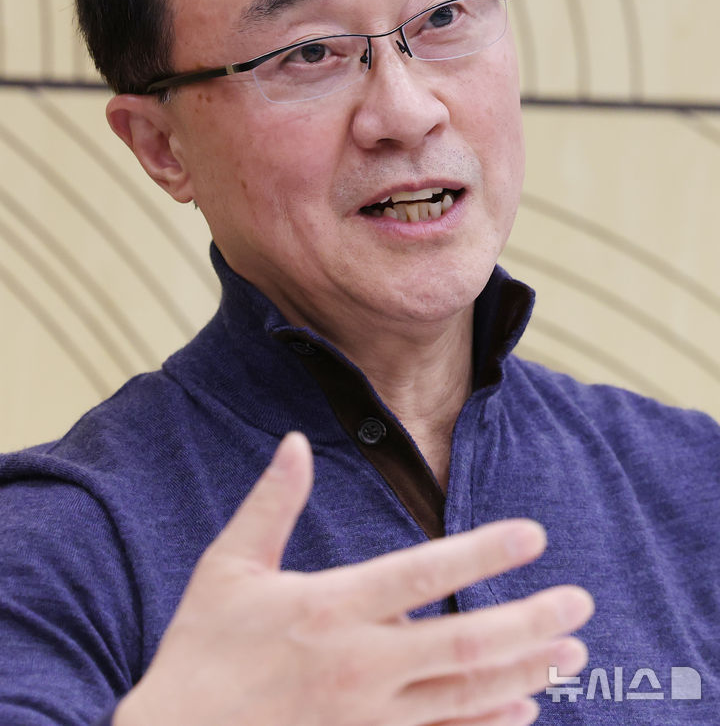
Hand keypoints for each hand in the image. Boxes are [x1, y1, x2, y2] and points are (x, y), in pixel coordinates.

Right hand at [116, 433, 591, 725]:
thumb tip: (293, 441)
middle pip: (464, 646)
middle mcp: (358, 667)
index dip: (483, 553)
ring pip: (465, 697)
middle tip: (580, 603)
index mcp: (327, 608)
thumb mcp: (228, 566)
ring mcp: (367, 720)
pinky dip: (490, 725)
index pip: (422, 574)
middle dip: (530, 623)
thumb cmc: (201, 651)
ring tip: (572, 652)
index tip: (533, 535)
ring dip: (526, 672)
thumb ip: (271, 503)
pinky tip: (527, 709)